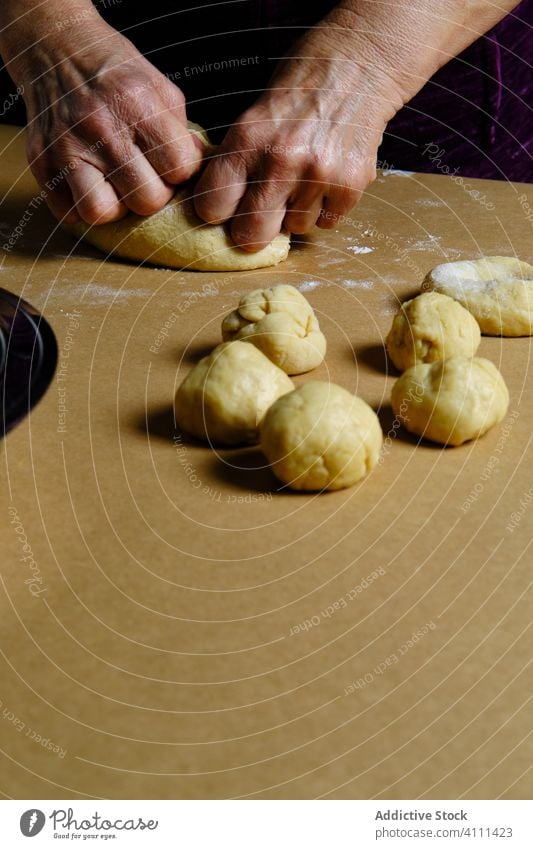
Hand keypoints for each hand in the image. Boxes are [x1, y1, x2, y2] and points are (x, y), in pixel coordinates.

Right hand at [9, 7, 202, 224]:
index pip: (179, 167)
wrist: (54, 48)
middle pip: (146, 200)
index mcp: (136, 103)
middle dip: (153, 192)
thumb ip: (182, 132)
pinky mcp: (41, 162)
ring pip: (102, 213)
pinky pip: (69, 213)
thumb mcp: (159, 88)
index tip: (170, 161)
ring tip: (116, 187)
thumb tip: (196, 170)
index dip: (182, 171)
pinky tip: (90, 185)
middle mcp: (100, 126)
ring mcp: (66, 147)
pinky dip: (82, 206)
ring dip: (115, 207)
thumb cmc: (114, 73)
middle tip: (145, 175)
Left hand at [193, 23, 400, 249]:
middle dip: (252, 231)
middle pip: (250, 234)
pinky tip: (328, 177)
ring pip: (293, 228)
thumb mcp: (254, 116)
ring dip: (295, 213)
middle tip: (260, 215)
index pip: (212, 206)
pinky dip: (325, 208)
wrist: (361, 61)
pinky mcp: (351, 185)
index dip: (217, 212)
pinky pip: (326, 223)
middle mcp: (282, 160)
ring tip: (304, 178)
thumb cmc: (301, 87)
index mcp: (247, 139)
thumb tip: (220, 208)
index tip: (225, 208)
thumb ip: (238, 161)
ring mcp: (319, 175)